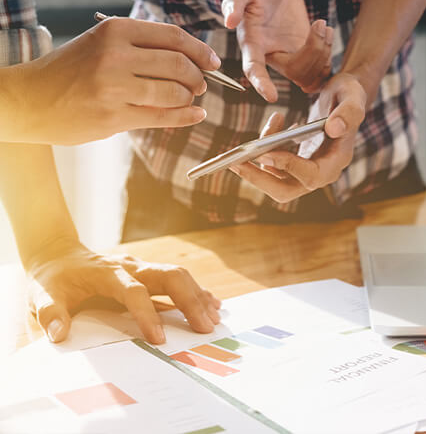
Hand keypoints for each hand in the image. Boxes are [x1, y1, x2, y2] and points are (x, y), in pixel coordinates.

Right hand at [7, 17, 221, 144]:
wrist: (30, 99)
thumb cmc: (72, 70)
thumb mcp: (101, 43)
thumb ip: (141, 46)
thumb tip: (192, 58)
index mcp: (114, 30)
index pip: (173, 37)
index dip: (200, 51)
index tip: (213, 62)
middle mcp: (115, 55)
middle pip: (178, 64)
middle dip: (198, 77)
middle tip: (201, 85)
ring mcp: (114, 87)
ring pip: (173, 92)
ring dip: (189, 98)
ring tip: (189, 99)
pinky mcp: (113, 116)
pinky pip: (162, 116)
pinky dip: (185, 117)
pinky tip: (194, 115)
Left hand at [26, 242, 220, 344]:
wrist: (59, 254)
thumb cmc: (53, 279)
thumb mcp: (41, 295)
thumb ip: (49, 313)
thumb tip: (59, 334)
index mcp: (108, 273)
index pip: (134, 291)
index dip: (147, 314)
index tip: (158, 340)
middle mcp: (131, 267)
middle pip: (169, 276)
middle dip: (190, 301)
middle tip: (205, 328)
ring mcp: (143, 268)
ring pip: (179, 276)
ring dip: (198, 297)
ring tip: (214, 320)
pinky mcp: (149, 273)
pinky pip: (179, 280)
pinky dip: (198, 292)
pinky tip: (213, 305)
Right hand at [223, 0, 332, 100]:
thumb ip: (235, 0)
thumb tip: (229, 21)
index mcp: (253, 43)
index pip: (254, 69)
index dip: (262, 83)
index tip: (271, 96)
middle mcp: (271, 54)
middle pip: (295, 72)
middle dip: (313, 52)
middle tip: (320, 24)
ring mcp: (289, 55)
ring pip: (310, 74)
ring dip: (323, 53)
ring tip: (324, 26)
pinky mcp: (304, 51)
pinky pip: (320, 68)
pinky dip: (328, 54)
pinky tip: (327, 33)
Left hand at [228, 73, 366, 202]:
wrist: (345, 97)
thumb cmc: (350, 94)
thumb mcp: (353, 95)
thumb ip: (349, 112)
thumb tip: (334, 128)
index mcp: (338, 160)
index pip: (311, 176)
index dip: (288, 167)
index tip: (266, 153)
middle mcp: (322, 171)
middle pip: (287, 190)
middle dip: (259, 180)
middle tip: (236, 163)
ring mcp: (308, 169)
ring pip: (275, 180)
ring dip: (257, 163)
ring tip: (254, 137)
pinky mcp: (297, 163)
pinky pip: (274, 165)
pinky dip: (266, 148)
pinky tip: (274, 123)